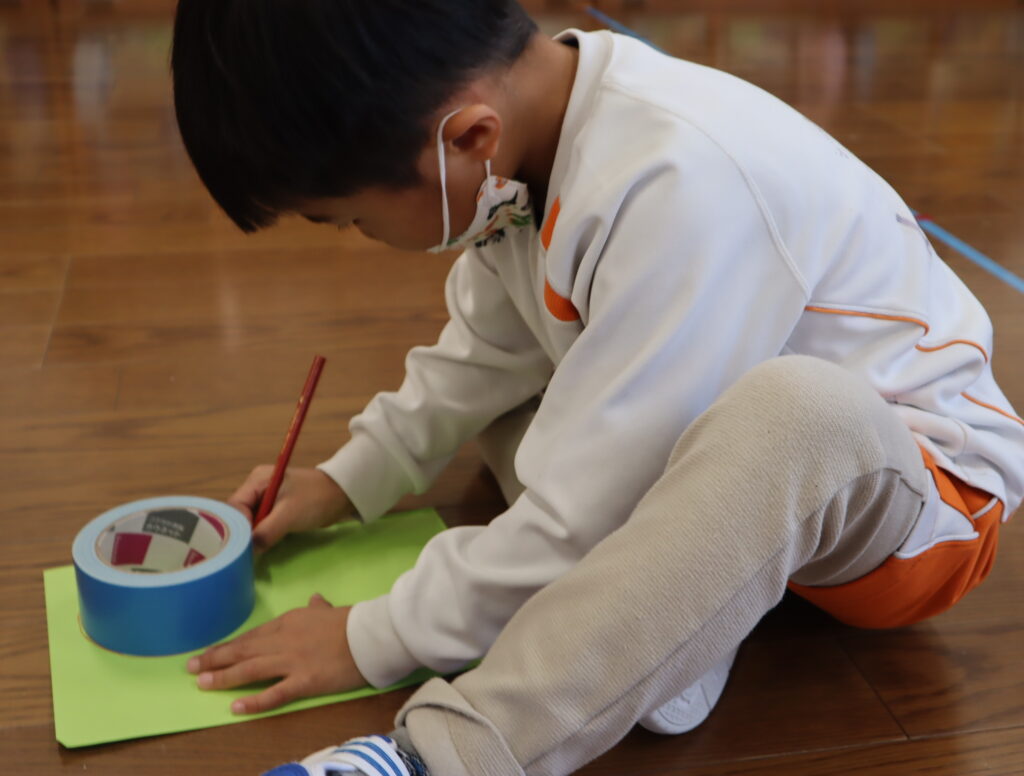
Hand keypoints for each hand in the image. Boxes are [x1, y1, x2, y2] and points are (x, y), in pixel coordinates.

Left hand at [187, 594, 365, 713]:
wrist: (369, 635)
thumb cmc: (350, 621)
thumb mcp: (328, 610)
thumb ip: (316, 607)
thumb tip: (314, 598)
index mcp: (288, 621)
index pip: (252, 635)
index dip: (228, 645)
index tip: (209, 652)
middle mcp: (283, 640)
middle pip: (243, 650)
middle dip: (215, 659)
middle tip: (190, 667)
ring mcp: (292, 661)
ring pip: (251, 669)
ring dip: (224, 677)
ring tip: (202, 682)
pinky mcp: (304, 681)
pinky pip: (274, 693)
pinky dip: (254, 701)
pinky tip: (236, 707)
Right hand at [230, 466, 352, 551]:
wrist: (344, 496)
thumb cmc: (317, 499)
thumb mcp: (289, 515)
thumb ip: (265, 532)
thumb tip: (247, 552)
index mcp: (258, 480)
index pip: (235, 505)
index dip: (235, 527)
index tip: (238, 547)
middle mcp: (258, 488)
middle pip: (239, 514)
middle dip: (241, 533)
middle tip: (241, 554)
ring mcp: (267, 499)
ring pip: (250, 522)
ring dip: (251, 537)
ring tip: (248, 555)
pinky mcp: (277, 511)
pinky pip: (262, 525)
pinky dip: (261, 536)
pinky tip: (259, 549)